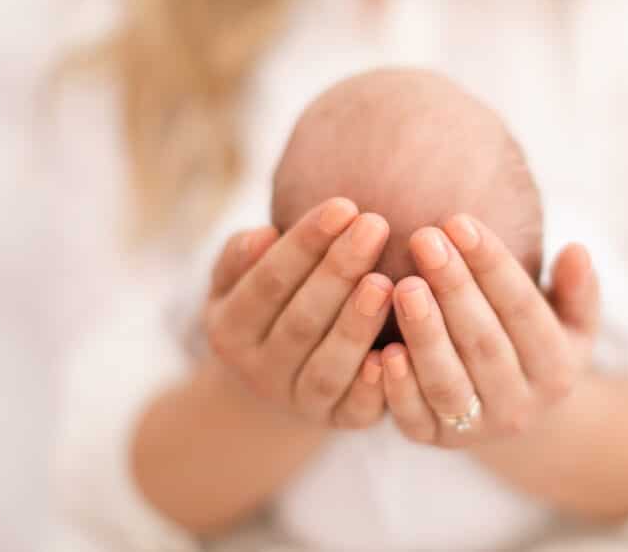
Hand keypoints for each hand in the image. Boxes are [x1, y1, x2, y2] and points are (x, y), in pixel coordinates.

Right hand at [204, 198, 391, 428]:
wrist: (277, 384)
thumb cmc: (268, 308)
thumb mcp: (236, 282)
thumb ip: (241, 257)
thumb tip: (262, 237)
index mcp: (230, 329)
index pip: (268, 281)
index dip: (304, 243)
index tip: (344, 205)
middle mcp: (259, 370)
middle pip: (302, 320)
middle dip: (338, 271)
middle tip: (375, 224)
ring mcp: (299, 401)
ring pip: (329, 365)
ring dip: (357, 324)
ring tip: (387, 282)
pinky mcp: (340, 422)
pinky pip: (357, 408)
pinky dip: (375, 385)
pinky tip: (398, 351)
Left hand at [381, 214, 600, 447]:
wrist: (515, 419)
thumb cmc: (535, 347)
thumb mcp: (571, 323)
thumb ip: (578, 289)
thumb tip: (577, 251)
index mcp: (556, 369)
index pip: (523, 309)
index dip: (492, 265)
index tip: (460, 221)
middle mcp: (520, 405)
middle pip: (484, 342)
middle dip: (453, 287)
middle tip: (424, 238)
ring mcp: (476, 428)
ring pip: (448, 381)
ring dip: (425, 334)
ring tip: (402, 286)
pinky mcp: (433, 441)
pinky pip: (414, 418)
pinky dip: (398, 388)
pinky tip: (380, 351)